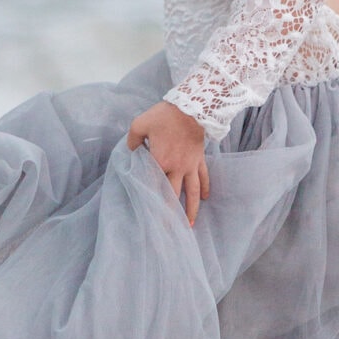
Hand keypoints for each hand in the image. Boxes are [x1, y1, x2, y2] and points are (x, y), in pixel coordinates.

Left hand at [127, 100, 208, 225]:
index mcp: (159, 161)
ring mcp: (190, 165)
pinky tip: (206, 198)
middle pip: (172, 195)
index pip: (153, 185)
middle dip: (170, 214)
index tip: (148, 216)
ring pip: (191, 192)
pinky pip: (203, 177)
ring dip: (191, 209)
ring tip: (189, 224)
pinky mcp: (199, 159)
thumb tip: (132, 150)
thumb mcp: (139, 124)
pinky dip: (205, 188)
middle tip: (168, 230)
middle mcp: (176, 168)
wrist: (192, 107)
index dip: (150, 201)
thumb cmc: (164, 116)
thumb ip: (133, 141)